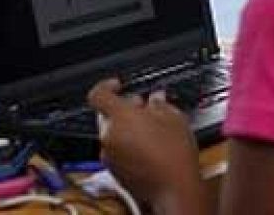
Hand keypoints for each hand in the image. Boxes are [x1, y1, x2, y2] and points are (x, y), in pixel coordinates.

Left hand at [87, 78, 204, 211]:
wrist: (173, 188)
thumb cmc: (174, 154)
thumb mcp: (175, 118)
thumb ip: (159, 104)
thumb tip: (155, 100)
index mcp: (120, 117)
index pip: (98, 94)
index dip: (106, 86)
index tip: (118, 85)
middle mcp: (109, 136)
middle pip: (106, 115)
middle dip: (123, 109)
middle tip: (144, 108)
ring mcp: (109, 155)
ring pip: (111, 133)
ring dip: (126, 128)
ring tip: (151, 130)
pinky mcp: (114, 170)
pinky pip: (116, 151)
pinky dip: (127, 145)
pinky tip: (148, 148)